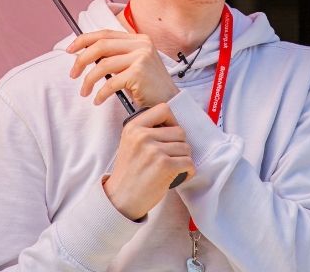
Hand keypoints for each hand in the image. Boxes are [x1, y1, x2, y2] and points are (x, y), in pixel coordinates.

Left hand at [67, 30, 178, 107]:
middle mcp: (141, 44)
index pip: (105, 33)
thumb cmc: (147, 86)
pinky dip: (100, 93)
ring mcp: (141, 57)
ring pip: (103, 65)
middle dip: (82, 60)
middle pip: (101, 46)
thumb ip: (116, 55)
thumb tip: (86, 54)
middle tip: (73, 74)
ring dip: (88, 80)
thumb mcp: (133, 64)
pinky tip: (97, 100)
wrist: (169, 102)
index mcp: (138, 38)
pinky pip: (111, 82)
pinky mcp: (139, 73)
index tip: (70, 50)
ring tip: (84, 92)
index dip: (84, 40)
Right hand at [103, 103, 194, 219]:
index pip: (163, 109)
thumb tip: (173, 124)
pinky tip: (180, 175)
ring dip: (184, 159)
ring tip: (174, 167)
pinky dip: (189, 171)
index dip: (172, 121)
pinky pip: (189, 162)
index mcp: (134, 126)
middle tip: (172, 156)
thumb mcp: (130, 142)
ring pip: (186, 147)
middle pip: (179, 131)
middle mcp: (143, 136)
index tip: (170, 133)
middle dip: (180, 145)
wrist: (120, 199)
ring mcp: (154, 150)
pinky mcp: (164, 166)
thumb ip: (147, 130)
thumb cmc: (129, 172)